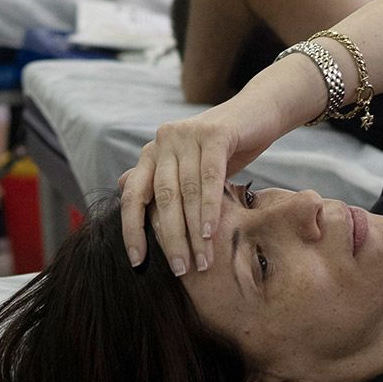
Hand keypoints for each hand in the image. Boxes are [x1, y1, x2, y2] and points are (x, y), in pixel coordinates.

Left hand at [123, 109, 274, 272]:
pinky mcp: (214, 133)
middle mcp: (164, 141)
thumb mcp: (190, 167)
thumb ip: (160, 180)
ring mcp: (187, 134)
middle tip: (181, 269)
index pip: (133, 195)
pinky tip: (211, 232)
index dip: (132, 229)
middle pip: (162, 199)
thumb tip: (123, 188)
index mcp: (153, 152)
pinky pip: (209, 177)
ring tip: (203, 260)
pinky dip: (209, 208)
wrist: (260, 112)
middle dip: (171, 238)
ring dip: (195, 231)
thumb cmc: (224, 147)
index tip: (137, 261)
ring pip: (187, 192)